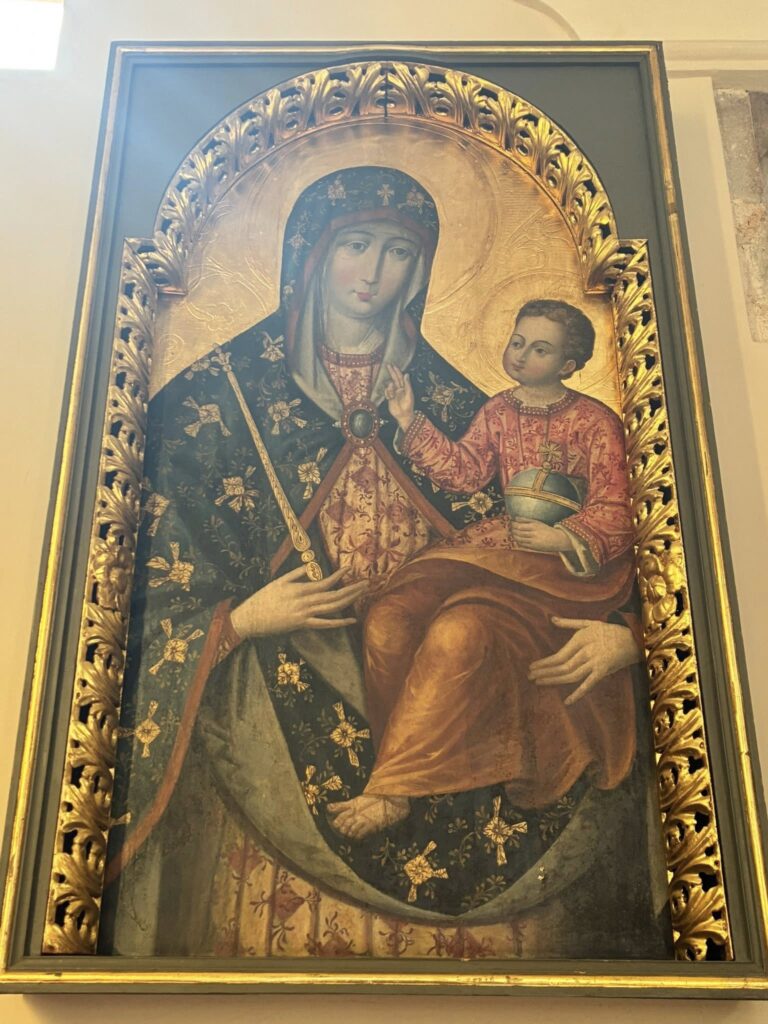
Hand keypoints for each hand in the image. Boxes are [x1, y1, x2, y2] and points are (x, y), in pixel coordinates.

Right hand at [230, 565, 368, 638]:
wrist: (250, 618)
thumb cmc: (262, 599)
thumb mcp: (278, 582)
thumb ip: (296, 574)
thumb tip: (312, 567)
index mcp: (299, 588)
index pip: (324, 582)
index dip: (338, 576)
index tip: (349, 568)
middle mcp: (304, 601)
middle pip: (333, 595)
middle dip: (351, 589)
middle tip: (366, 583)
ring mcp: (304, 614)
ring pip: (332, 607)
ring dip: (349, 600)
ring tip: (361, 594)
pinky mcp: (302, 625)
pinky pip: (324, 624)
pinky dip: (339, 622)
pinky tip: (351, 619)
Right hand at [385, 364, 414, 429]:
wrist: (403, 415)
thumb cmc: (408, 405)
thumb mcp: (409, 394)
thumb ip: (407, 384)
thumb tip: (406, 374)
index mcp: (404, 388)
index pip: (400, 377)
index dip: (397, 371)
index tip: (393, 365)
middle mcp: (399, 389)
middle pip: (394, 379)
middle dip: (391, 372)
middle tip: (387, 365)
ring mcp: (394, 393)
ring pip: (389, 387)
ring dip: (389, 389)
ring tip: (392, 395)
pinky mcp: (389, 398)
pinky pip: (386, 393)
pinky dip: (387, 393)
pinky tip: (390, 397)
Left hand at [509, 518, 571, 552]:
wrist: (557, 540)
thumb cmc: (546, 530)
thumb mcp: (538, 522)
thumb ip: (526, 520)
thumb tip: (516, 518)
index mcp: (534, 525)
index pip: (519, 525)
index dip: (512, 524)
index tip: (511, 522)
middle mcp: (533, 533)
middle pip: (517, 531)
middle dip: (512, 530)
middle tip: (510, 528)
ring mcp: (533, 541)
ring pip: (519, 538)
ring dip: (514, 536)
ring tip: (513, 533)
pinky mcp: (533, 547)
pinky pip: (522, 544)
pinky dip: (518, 541)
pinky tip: (517, 539)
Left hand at [528, 617, 641, 705]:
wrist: (635, 639)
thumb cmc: (610, 631)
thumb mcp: (589, 623)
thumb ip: (569, 623)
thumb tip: (552, 619)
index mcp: (581, 640)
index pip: (558, 655)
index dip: (544, 662)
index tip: (532, 667)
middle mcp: (587, 652)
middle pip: (562, 666)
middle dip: (545, 672)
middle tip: (530, 677)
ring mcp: (596, 663)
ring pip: (571, 676)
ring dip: (554, 680)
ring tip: (539, 683)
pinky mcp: (605, 672)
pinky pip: (589, 685)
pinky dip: (578, 694)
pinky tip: (567, 702)